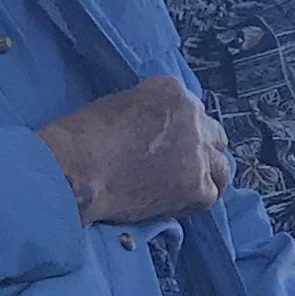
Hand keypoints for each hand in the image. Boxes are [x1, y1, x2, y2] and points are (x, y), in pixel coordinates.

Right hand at [41, 75, 233, 225]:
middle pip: (214, 136)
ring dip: (204, 177)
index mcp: (171, 90)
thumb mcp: (118, 106)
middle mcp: (192, 115)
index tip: (169, 147)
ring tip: (179, 190)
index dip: (182, 133)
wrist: (74, 170)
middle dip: (200, 151)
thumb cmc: (80, 139)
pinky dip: (191, 203)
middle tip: (179, 169)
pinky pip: (209, 196)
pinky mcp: (196, 186)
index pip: (194, 112)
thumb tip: (159, 136)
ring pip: (221, 167)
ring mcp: (197, 151)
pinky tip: (169, 204)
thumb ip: (150, 115)